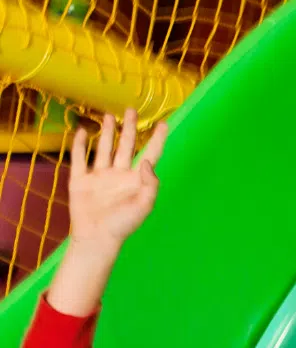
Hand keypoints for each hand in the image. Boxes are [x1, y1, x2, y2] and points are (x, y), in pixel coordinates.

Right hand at [68, 110, 166, 255]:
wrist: (96, 237)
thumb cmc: (123, 225)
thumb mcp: (145, 205)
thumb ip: (150, 183)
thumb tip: (146, 161)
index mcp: (136, 180)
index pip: (151, 154)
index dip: (158, 139)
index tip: (164, 123)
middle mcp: (119, 174)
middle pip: (126, 146)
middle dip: (129, 128)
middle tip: (131, 110)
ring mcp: (100, 176)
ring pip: (104, 148)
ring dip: (106, 132)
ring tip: (109, 116)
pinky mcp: (80, 180)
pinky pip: (79, 159)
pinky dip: (79, 145)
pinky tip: (81, 132)